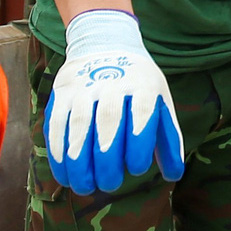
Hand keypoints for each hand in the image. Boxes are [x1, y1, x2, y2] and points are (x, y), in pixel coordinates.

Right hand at [45, 9, 184, 194]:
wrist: (105, 43)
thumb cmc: (138, 85)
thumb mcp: (160, 101)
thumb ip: (167, 138)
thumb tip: (173, 175)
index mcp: (142, 85)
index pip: (141, 113)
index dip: (138, 143)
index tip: (136, 170)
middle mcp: (112, 82)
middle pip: (107, 120)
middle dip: (106, 157)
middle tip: (109, 184)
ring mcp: (84, 86)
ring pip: (78, 124)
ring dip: (78, 160)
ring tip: (83, 187)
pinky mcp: (62, 92)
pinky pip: (56, 124)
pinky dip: (58, 152)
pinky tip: (64, 174)